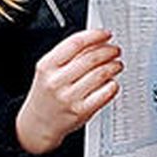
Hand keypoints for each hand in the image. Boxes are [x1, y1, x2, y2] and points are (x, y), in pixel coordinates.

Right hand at [15, 28, 122, 154]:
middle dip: (109, 51)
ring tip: (117, 64)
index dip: (95, 35)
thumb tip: (96, 40)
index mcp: (47, 66)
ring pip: (100, 74)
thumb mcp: (48, 70)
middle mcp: (57, 81)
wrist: (39, 122)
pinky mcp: (81, 111)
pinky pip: (105, 93)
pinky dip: (113, 85)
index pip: (75, 43)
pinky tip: (113, 82)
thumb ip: (68, 54)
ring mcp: (69, 97)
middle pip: (91, 58)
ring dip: (114, 66)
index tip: (106, 34)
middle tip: (115, 50)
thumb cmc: (47, 93)